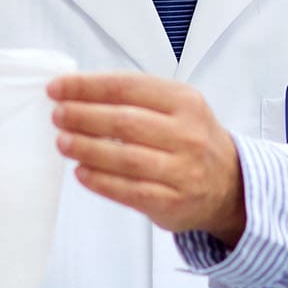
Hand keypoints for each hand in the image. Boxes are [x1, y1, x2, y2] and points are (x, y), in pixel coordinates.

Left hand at [48, 74, 245, 244]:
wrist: (230, 185)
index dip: (87, 86)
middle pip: (124, 121)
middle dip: (83, 116)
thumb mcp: (177, 108)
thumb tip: (77, 93)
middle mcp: (187, 133)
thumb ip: (135, 98)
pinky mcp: (173, 202)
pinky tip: (82, 172)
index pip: (127, 86)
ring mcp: (182, 170)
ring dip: (87, 148)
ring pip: (125, 157)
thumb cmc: (192, 141)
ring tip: (63, 142)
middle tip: (58, 115)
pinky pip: (130, 190)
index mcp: (184, 101)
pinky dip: (101, 181)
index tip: (58, 88)